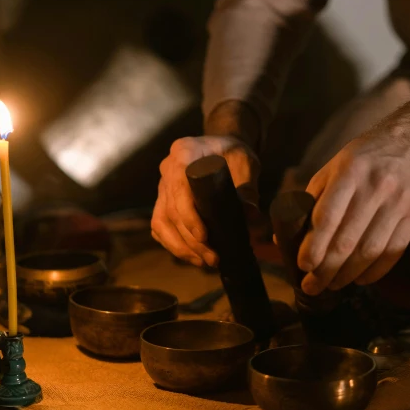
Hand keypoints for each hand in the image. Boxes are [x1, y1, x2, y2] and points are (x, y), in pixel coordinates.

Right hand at [151, 135, 259, 266]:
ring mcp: (162, 186)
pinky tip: (191, 257)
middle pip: (170, 211)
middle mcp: (167, 169)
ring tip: (204, 262)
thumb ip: (247, 187)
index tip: (204, 237)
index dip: (188, 216)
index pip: (179, 188)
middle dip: (190, 240)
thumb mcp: (246, 162)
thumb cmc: (233, 153)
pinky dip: (173, 244)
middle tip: (213, 259)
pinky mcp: (162, 201)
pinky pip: (160, 226)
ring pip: (161, 222)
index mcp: (183, 153)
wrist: (221, 147)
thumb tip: (250, 214)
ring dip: (180, 247)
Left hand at [297, 131, 409, 294]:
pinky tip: (359, 280)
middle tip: (312, 286)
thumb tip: (283, 239)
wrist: (406, 144)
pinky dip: (375, 271)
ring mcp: (397, 202)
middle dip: (326, 269)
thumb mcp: (330, 170)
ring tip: (332, 286)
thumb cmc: (359, 161)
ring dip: (348, 275)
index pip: (327, 216)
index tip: (302, 266)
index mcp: (348, 173)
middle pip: (347, 240)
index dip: (314, 246)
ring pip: (370, 250)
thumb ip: (309, 202)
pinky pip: (393, 251)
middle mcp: (375, 187)